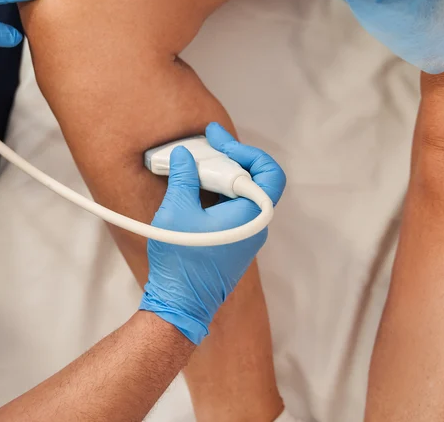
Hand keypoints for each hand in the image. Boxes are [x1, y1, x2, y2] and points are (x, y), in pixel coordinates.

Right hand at [140, 122, 286, 344]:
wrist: (179, 303)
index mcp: (251, 214)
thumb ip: (184, 177)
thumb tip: (185, 155)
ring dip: (222, 175)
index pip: (267, 171)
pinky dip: (218, 192)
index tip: (218, 140)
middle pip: (256, 179)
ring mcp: (246, 235)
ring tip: (196, 163)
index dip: (244, 150)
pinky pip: (233, 208)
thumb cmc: (181, 260)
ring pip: (243, 193)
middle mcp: (255, 224)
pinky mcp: (234, 242)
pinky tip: (195, 186)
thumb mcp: (177, 210)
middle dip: (230, 157)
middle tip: (207, 144)